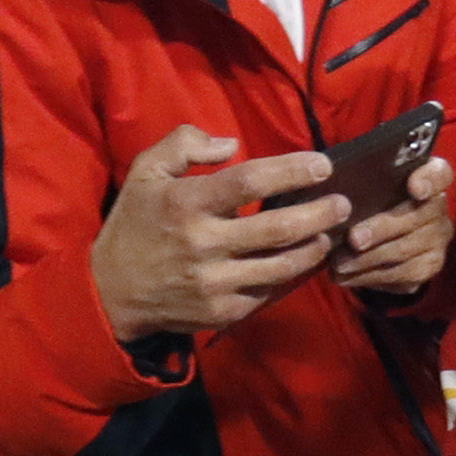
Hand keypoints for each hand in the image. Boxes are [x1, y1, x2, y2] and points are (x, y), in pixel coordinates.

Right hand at [85, 126, 344, 341]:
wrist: (112, 293)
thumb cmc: (135, 225)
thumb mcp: (145, 172)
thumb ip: (184, 144)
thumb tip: (232, 144)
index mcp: (185, 204)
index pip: (250, 182)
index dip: (291, 171)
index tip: (322, 165)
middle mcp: (204, 245)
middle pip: (278, 228)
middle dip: (320, 214)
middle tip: (343, 203)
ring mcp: (216, 283)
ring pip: (282, 266)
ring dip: (314, 247)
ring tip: (330, 232)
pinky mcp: (223, 312)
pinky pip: (270, 292)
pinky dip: (293, 276)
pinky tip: (305, 260)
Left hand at [330, 151, 455, 301]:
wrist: (390, 231)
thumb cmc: (375, 197)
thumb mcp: (372, 183)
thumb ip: (365, 182)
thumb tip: (336, 196)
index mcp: (430, 178)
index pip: (440, 174)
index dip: (429, 181)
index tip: (414, 188)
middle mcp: (439, 209)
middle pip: (414, 218)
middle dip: (380, 230)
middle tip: (352, 238)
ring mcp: (437, 240)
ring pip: (404, 251)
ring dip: (368, 258)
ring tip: (339, 263)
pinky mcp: (428, 266)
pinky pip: (400, 275)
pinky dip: (369, 276)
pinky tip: (346, 275)